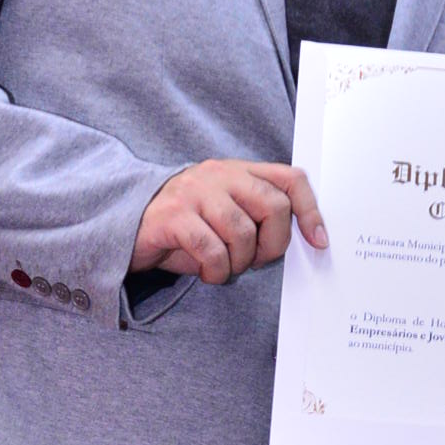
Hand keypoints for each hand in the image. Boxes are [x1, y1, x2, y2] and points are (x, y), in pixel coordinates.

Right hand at [130, 160, 325, 283]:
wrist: (125, 225)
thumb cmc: (185, 228)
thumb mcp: (226, 215)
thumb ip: (258, 218)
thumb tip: (301, 241)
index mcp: (239, 171)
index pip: (290, 179)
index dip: (310, 210)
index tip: (318, 241)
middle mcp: (219, 174)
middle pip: (273, 206)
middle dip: (273, 245)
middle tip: (255, 261)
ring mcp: (194, 192)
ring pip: (242, 232)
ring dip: (239, 262)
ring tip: (224, 267)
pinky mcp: (173, 216)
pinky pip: (212, 250)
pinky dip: (216, 270)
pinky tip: (207, 272)